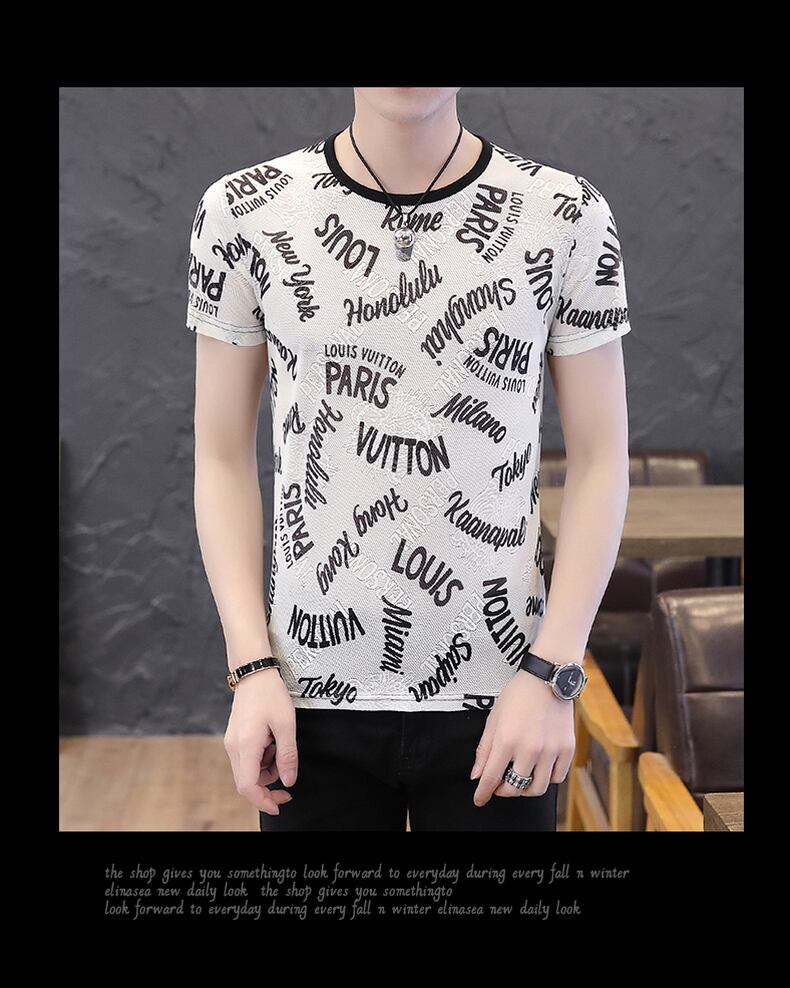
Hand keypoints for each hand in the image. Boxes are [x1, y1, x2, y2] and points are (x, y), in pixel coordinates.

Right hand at [224, 668, 297, 815]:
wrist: (254, 672)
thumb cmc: (269, 693)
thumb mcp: (286, 724)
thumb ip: (287, 755)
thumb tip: (288, 780)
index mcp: (246, 745)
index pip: (248, 786)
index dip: (263, 801)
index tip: (279, 804)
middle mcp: (234, 747)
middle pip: (246, 782)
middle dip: (267, 788)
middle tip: (288, 787)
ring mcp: (232, 742)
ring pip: (247, 771)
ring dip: (266, 770)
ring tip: (280, 749)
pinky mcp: (235, 738)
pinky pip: (247, 759)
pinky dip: (261, 759)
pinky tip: (272, 743)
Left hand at [470, 670, 575, 805]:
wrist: (547, 679)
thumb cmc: (518, 695)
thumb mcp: (494, 719)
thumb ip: (484, 749)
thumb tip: (477, 775)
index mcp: (506, 740)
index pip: (491, 778)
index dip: (483, 793)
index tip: (479, 799)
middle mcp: (529, 749)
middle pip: (514, 788)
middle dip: (503, 791)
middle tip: (500, 785)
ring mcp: (550, 750)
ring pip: (537, 788)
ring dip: (525, 789)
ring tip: (520, 779)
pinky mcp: (567, 749)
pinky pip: (557, 778)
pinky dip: (547, 779)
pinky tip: (539, 770)